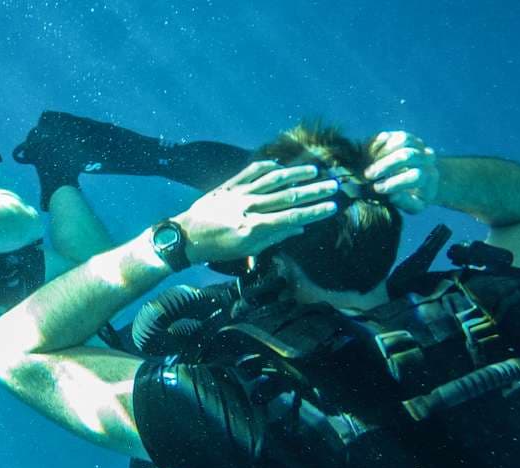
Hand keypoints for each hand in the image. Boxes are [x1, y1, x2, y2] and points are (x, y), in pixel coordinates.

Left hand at [174, 161, 338, 263]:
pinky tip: (281, 166)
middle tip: (333, 185)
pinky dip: (268, 167)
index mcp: (254, 226)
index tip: (332, 206)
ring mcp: (239, 193)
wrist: (187, 236)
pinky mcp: (229, 185)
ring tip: (314, 171)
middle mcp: (249, 206)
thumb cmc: (218, 248)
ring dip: (296, 173)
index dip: (314, 211)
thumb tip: (300, 226)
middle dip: (314, 190)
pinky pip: (252, 171)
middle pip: (288, 196)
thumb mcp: (247, 248)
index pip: (291, 216)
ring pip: (273, 179)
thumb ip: (275, 237)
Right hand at [364, 131, 438, 213]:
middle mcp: (427, 157)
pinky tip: (367, 155)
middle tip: (367, 175)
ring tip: (367, 164)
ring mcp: (417, 144)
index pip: (416, 176)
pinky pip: (392, 135)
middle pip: (408, 155)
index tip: (376, 188)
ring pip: (402, 140)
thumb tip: (392, 196)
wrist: (419, 178)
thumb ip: (405, 202)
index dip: (395, 182)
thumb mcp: (414, 205)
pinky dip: (378, 143)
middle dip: (385, 165)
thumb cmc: (413, 195)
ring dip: (382, 152)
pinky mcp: (405, 137)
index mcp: (430, 175)